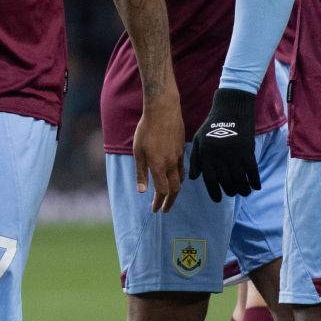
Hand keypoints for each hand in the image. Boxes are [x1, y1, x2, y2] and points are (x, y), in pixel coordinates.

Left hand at [132, 96, 184, 214]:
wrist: (163, 110)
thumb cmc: (146, 129)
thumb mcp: (138, 151)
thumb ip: (140, 172)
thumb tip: (142, 191)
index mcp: (158, 165)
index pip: (162, 191)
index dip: (158, 203)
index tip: (155, 210)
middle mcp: (170, 164)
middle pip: (174, 190)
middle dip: (169, 202)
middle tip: (164, 209)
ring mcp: (178, 157)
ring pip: (180, 180)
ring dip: (175, 191)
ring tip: (169, 196)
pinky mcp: (182, 150)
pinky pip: (182, 169)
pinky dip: (179, 178)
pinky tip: (174, 178)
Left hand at [187, 87, 259, 202]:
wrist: (231, 108)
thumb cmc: (212, 124)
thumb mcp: (198, 139)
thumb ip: (195, 159)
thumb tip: (193, 178)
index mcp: (206, 155)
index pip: (209, 180)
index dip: (214, 192)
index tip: (218, 199)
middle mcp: (219, 157)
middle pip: (226, 182)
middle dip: (230, 190)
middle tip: (233, 192)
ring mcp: (234, 155)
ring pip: (239, 179)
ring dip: (243, 189)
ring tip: (245, 191)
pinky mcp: (247, 151)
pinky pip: (252, 171)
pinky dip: (254, 181)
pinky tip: (255, 186)